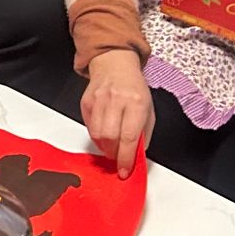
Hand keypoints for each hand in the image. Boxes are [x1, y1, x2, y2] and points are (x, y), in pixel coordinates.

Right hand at [80, 50, 154, 178]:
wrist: (115, 65)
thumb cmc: (134, 89)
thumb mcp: (148, 110)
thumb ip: (143, 133)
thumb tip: (136, 156)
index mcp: (137, 103)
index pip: (129, 137)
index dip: (126, 158)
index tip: (125, 170)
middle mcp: (117, 100)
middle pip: (110, 137)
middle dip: (114, 153)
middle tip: (118, 157)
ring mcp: (99, 100)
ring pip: (97, 134)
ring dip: (104, 147)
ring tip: (111, 145)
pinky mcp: (86, 102)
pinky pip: (89, 127)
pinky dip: (96, 136)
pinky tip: (104, 133)